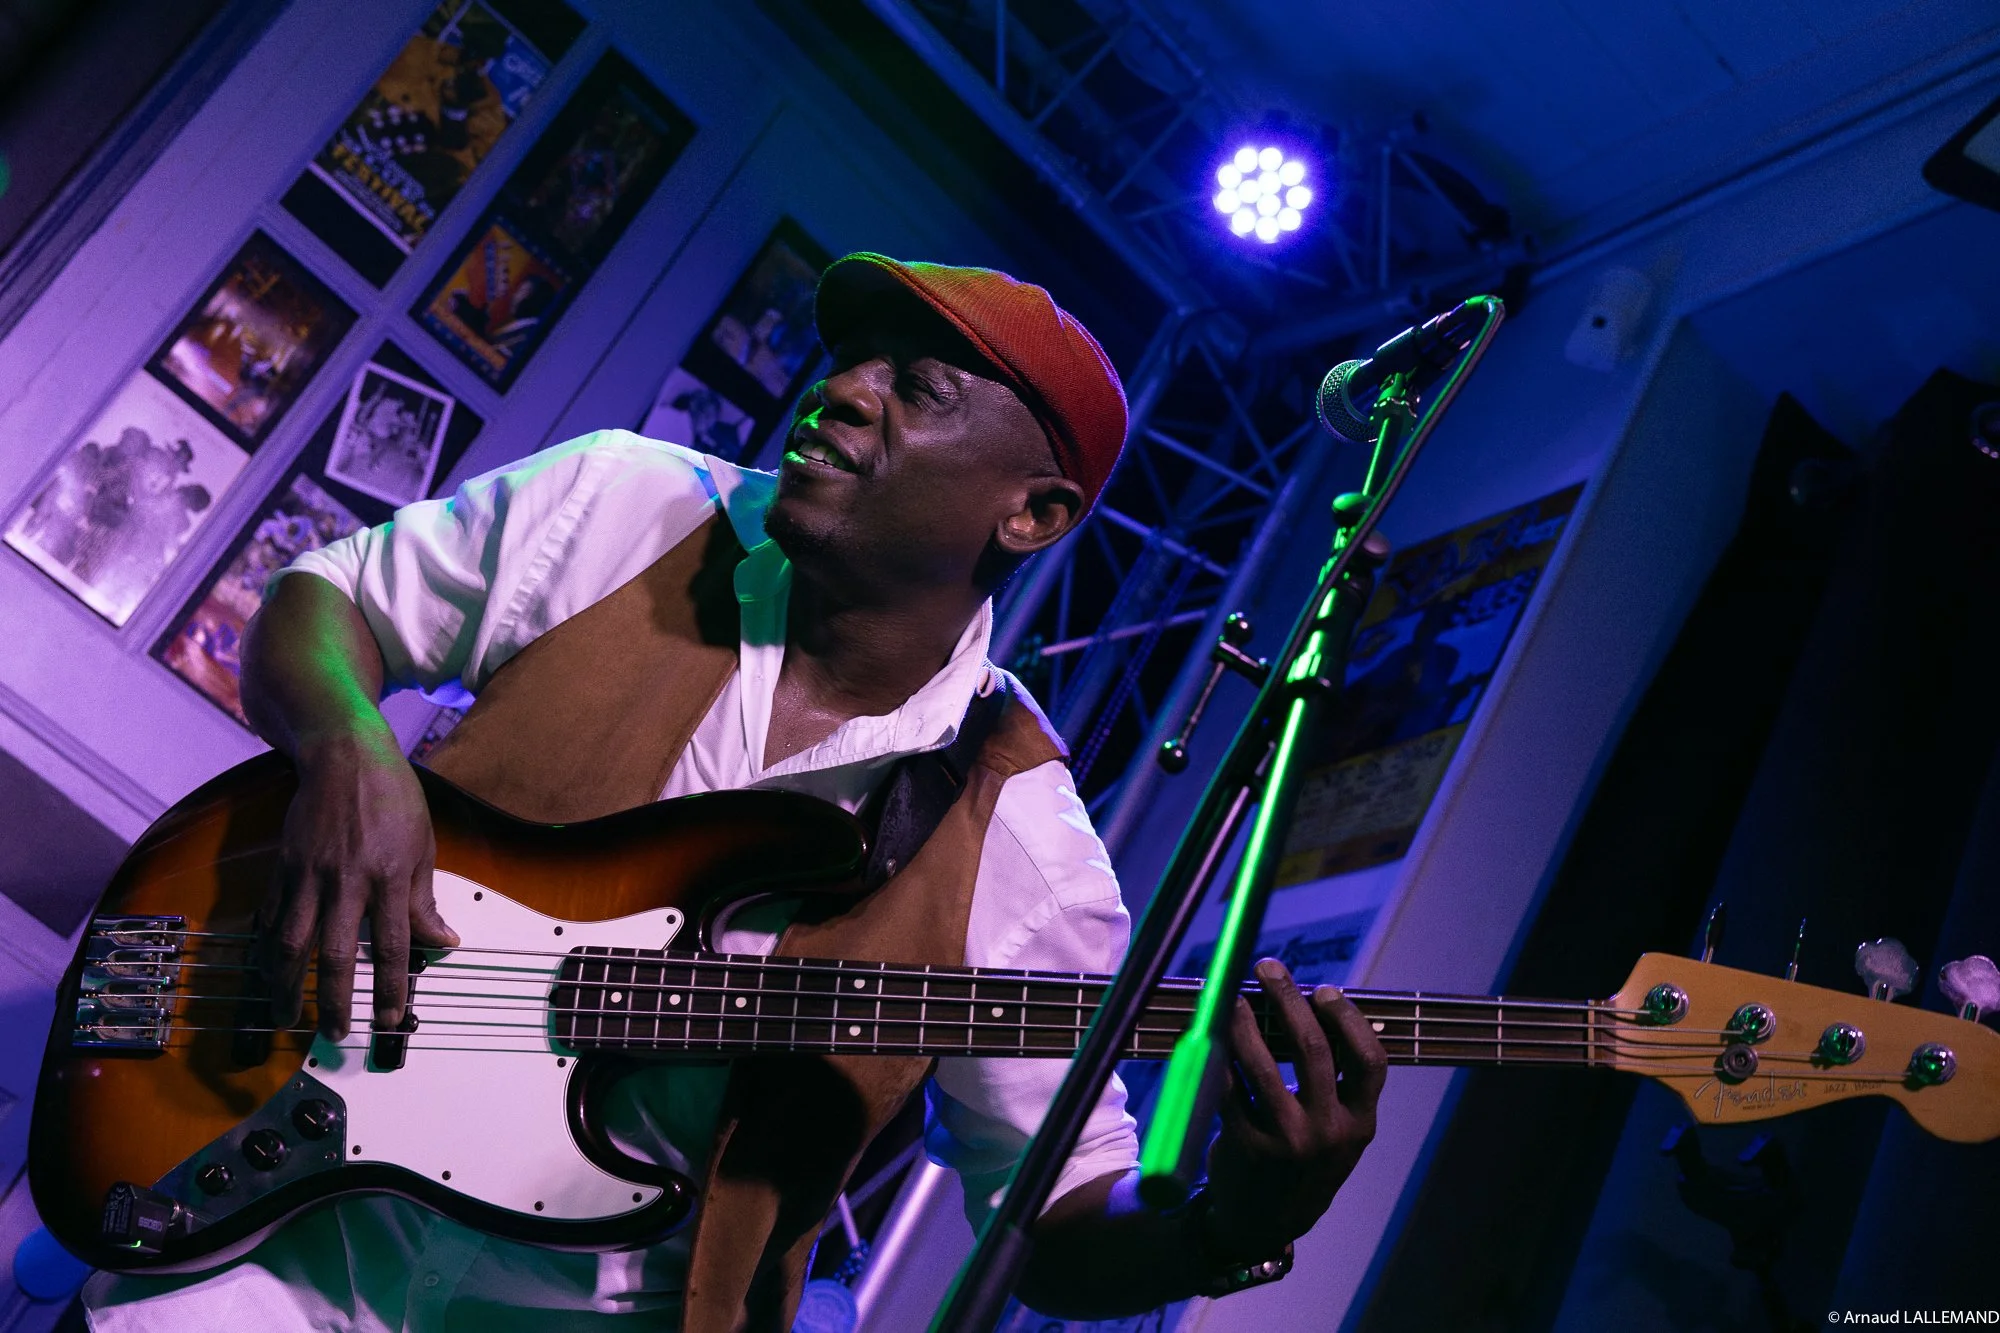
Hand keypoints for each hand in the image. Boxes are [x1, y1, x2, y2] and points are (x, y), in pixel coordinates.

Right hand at [259, 727, 457, 1040]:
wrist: (344, 754)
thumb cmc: (393, 798)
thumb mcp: (423, 845)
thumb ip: (425, 900)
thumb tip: (443, 942)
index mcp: (390, 875)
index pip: (394, 944)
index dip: (393, 988)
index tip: (391, 1022)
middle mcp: (347, 879)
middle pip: (337, 953)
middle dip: (335, 1000)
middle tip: (335, 1034)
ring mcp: (309, 874)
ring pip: (290, 941)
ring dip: (287, 985)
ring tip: (286, 1016)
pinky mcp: (283, 866)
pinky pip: (270, 915)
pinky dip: (265, 949)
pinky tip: (266, 972)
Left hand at [1200, 958, 1387, 1259]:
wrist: (1265, 1225)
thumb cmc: (1302, 1162)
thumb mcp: (1336, 1134)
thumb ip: (1333, 1087)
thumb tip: (1306, 1009)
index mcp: (1359, 1125)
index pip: (1370, 1062)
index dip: (1349, 1020)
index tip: (1326, 990)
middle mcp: (1328, 1133)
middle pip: (1313, 1051)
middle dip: (1288, 999)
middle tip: (1269, 969)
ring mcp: (1286, 1142)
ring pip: (1263, 1066)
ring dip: (1244, 1022)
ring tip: (1232, 998)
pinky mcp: (1246, 1148)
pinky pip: (1229, 1090)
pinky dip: (1218, 1058)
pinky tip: (1211, 1037)